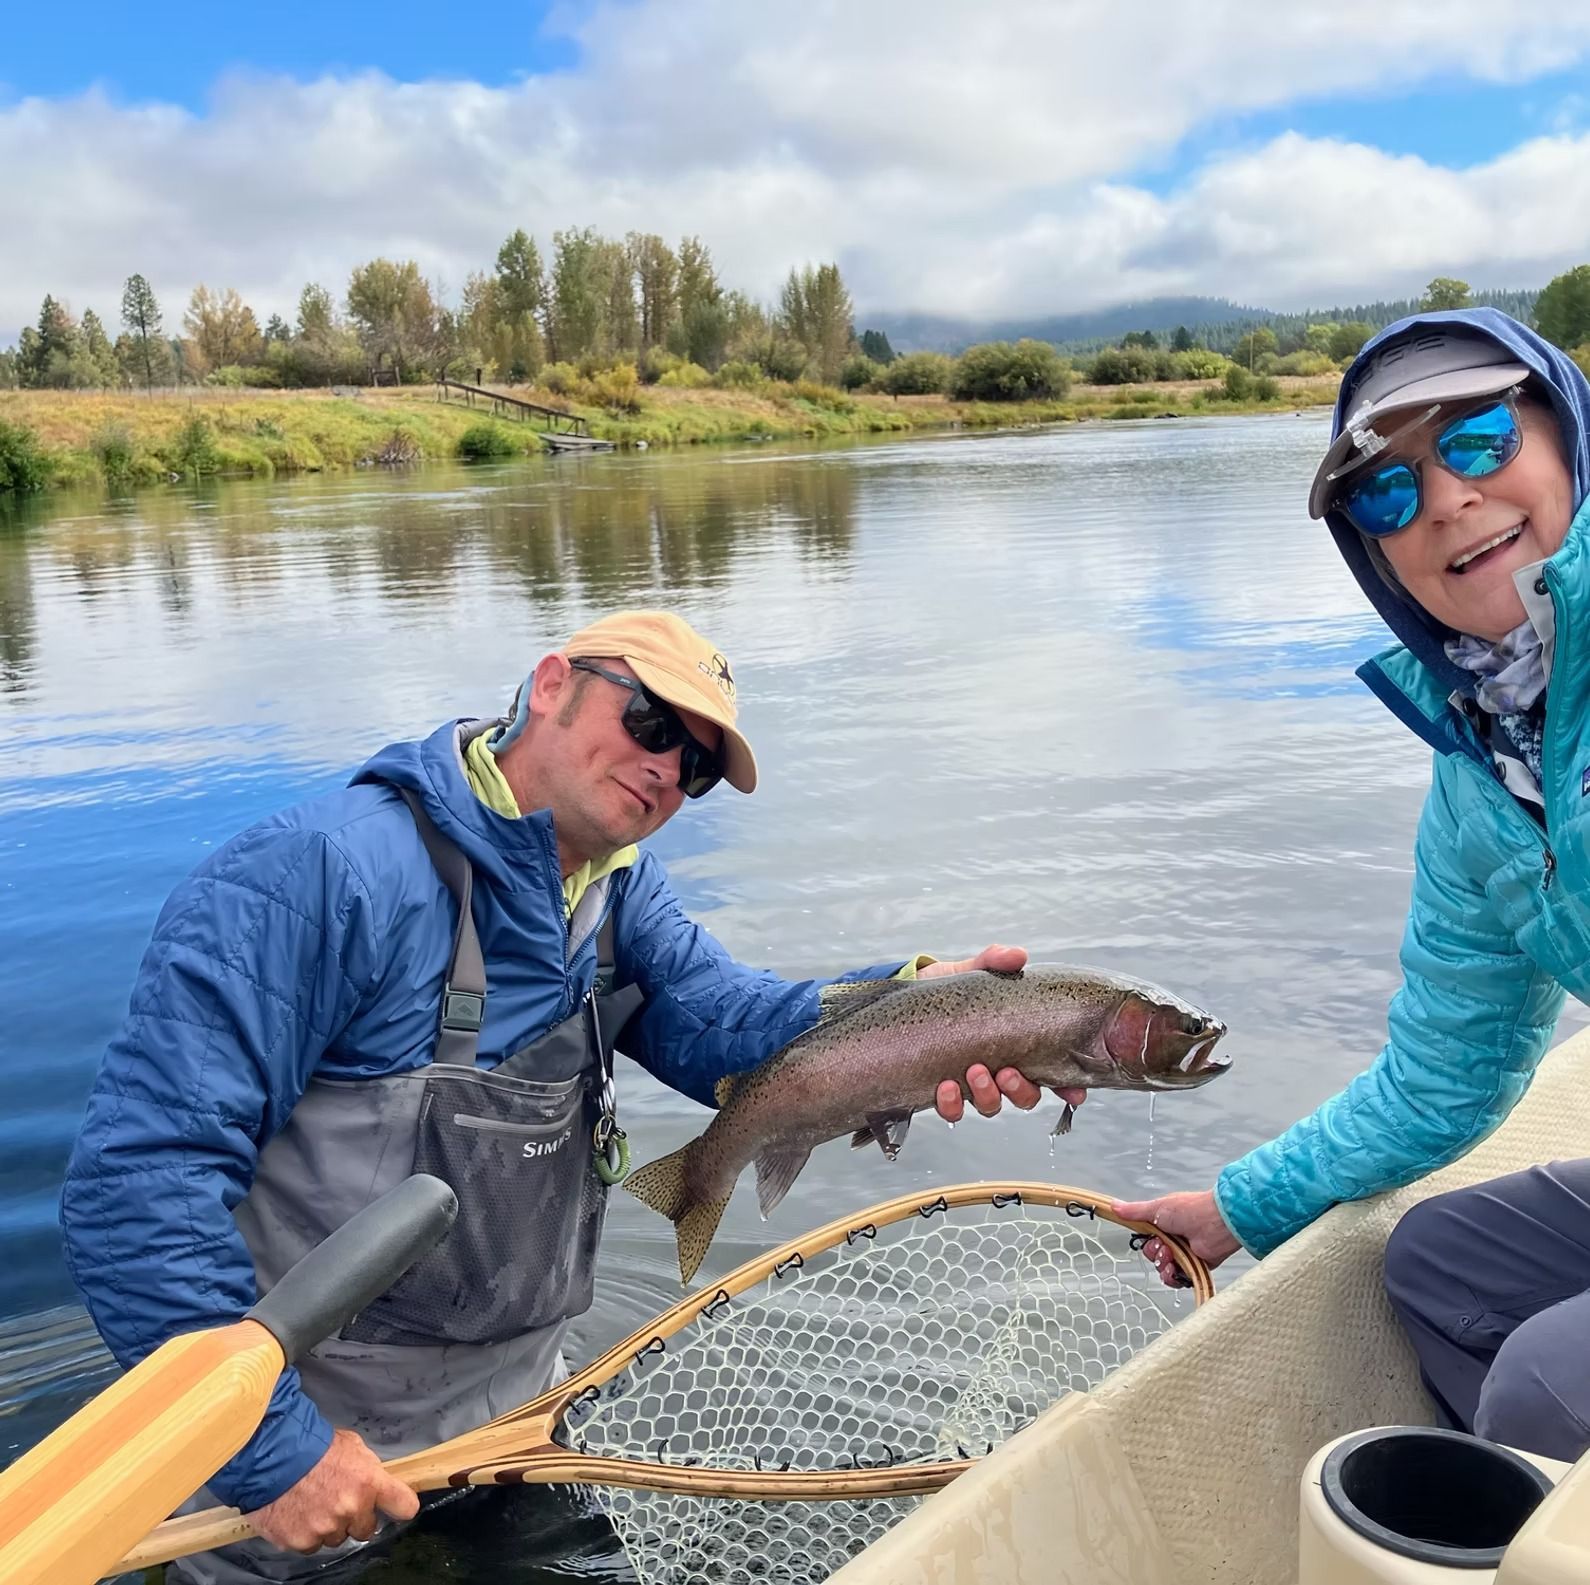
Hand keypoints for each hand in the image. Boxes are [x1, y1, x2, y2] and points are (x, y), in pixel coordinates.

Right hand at [247, 1428, 417, 1552]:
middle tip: (339, 1501)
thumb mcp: (351, 1446)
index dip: (401, 1505)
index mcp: (369, 1482)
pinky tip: (298, 1513)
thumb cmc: (312, 1447)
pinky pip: (311, 1545)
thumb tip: (376, 1482)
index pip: (404, 1506)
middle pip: (366, 1529)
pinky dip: (306, 1533)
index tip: (398, 1505)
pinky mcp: (301, 1542)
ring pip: (336, 1538)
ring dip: (329, 1526)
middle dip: (356, 1518)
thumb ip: (367, 1468)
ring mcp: (325, 1528)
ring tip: (313, 1503)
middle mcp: (351, 1509)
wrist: (271, 1456)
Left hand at [922, 945, 1087, 1124]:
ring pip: (992, 1106)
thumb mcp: (973, 971)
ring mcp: (970, 1083)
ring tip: (974, 1072)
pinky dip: (953, 1104)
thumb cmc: (950, 987)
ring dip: (988, 1095)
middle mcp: (999, 1069)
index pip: (1053, 1073)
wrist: (908, 993)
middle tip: (1007, 1072)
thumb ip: (995, 961)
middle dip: (1021, 1090)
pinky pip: (953, 1111)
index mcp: (1017, 1045)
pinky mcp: (941, 1090)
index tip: (1074, 1093)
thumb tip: (1018, 955)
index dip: (1068, 1087)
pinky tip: (946, 1086)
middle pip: (1026, 1096)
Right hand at [1110, 1189, 1241, 1287]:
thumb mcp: (1157, 1208)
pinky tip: (1174, 1269)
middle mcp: (1173, 1238)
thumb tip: (1113, 1205)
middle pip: (1152, 1253)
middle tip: (1164, 1246)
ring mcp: (1184, 1253)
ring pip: (1162, 1267)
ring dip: (1162, 1264)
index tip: (1146, 1235)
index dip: (1144, 1239)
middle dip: (1154, 1252)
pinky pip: (1176, 1278)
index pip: (1145, 1236)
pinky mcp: (1194, 1266)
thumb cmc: (1189, 1210)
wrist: (1217, 1223)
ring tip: (1171, 1256)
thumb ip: (1135, 1211)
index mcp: (1164, 1222)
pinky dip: (1172, 1276)